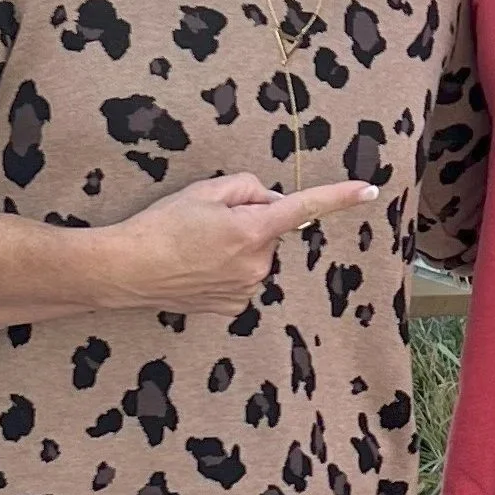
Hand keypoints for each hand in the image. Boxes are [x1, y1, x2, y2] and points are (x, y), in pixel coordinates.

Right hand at [100, 172, 380, 313]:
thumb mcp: (204, 191)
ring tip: (195, 248)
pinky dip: (225, 271)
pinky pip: (241, 279)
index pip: (304, 207)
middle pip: (268, 230)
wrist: (126, 270)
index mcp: (254, 230)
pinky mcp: (233, 307)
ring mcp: (246, 290)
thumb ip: (246, 188)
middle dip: (248, 222)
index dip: (338, 197)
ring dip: (235, 248)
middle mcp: (258, 264)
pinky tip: (196, 269)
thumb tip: (268, 201)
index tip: (369, 190)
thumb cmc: (161, 226)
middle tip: (207, 223)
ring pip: (254, 256)